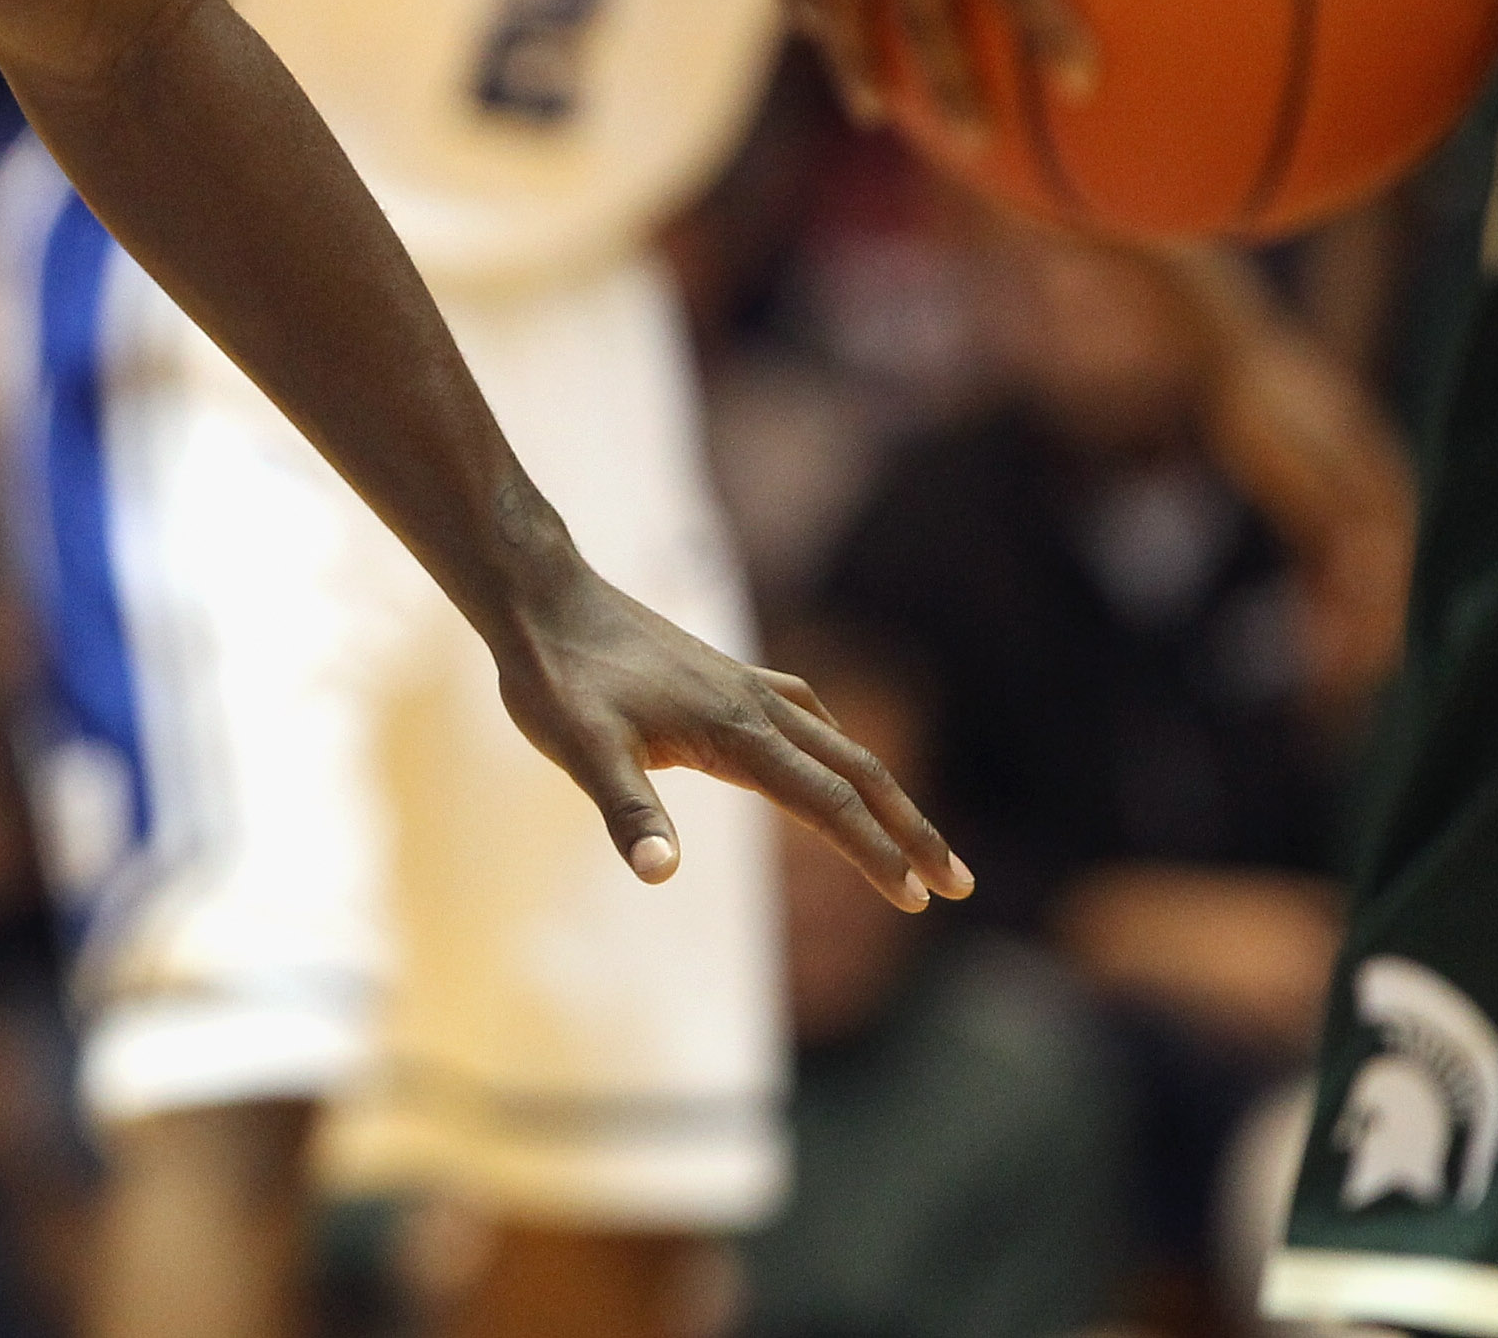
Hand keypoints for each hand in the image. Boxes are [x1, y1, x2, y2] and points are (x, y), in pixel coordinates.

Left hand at [493, 560, 969, 912]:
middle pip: (858, 774)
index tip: (919, 900)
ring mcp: (745, 685)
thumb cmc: (555, 676)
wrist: (539, 596)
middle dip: (911, 831)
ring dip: (884, 794)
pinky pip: (808, 715)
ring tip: (914, 836)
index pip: (827, 805)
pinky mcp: (725, 676)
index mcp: (736, 732)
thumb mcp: (578, 749)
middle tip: (958, 885)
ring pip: (839, 744)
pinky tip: (832, 758)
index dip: (876, 855)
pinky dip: (840, 748)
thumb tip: (659, 874)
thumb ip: (624, 810)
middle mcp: (757, 705)